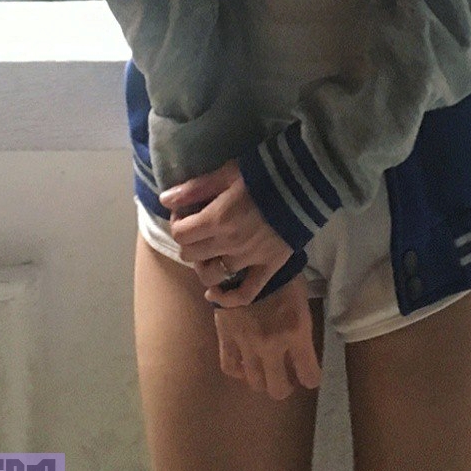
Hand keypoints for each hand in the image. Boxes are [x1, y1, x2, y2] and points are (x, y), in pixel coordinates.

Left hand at [159, 159, 293, 306]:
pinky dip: (227, 298)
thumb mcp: (227, 172)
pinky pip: (245, 293)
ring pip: (212, 276)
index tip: (185, 213)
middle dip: (188, 242)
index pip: (180, 234)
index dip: (178, 223)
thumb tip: (165, 200)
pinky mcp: (269, 267)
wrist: (305, 182)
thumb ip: (195, 188)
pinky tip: (215, 294)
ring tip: (207, 254)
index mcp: (217, 219)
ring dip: (203, 266)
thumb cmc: (264, 172)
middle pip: (191, 255)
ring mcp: (249, 259)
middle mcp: (229, 243)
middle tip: (197, 229)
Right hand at [214, 272, 321, 399]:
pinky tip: (245, 364)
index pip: (309, 376)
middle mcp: (272, 344)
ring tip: (266, 369)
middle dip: (285, 385)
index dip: (311, 377)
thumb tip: (300, 350)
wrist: (248, 256)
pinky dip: (238, 371)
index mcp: (296, 332)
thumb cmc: (282, 274)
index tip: (308, 373)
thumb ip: (301, 329)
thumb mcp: (302, 300)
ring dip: (262, 379)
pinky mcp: (226, 336)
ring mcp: (247, 343)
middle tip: (286, 375)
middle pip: (278, 389)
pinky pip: (230, 367)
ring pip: (255, 382)